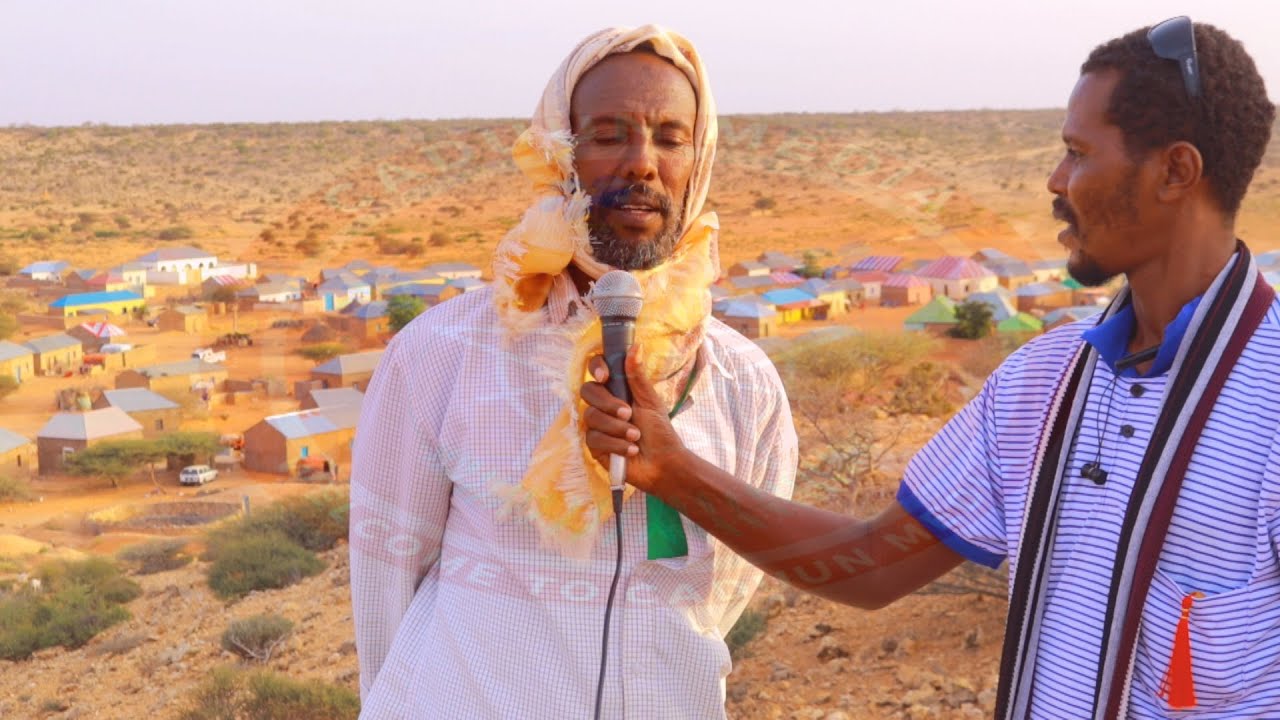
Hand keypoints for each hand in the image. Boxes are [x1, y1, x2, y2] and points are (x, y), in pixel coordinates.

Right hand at [580, 348, 685, 493]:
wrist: (663, 462)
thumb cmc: (659, 431)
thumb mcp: (650, 401)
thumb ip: (638, 377)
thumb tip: (635, 346)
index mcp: (616, 390)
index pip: (596, 370)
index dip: (596, 368)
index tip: (605, 376)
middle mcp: (603, 405)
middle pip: (588, 391)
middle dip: (608, 403)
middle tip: (628, 413)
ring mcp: (597, 425)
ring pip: (591, 417)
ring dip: (617, 427)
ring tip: (636, 436)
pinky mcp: (594, 446)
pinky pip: (594, 438)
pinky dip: (615, 444)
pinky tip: (630, 449)